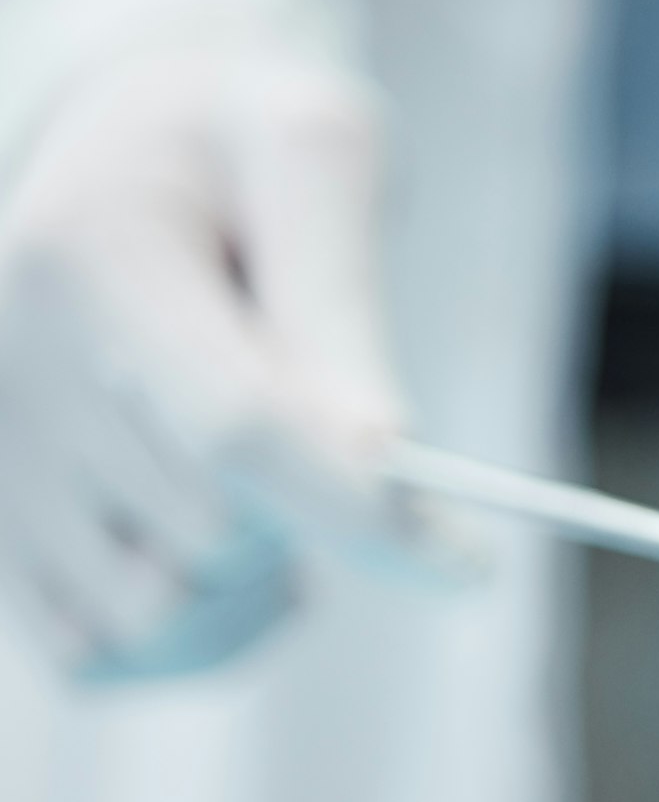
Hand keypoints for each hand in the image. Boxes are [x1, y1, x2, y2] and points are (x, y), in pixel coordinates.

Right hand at [0, 44, 455, 675]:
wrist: (132, 149)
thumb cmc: (246, 144)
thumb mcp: (319, 153)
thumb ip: (342, 300)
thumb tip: (379, 454)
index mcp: (91, 253)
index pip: (237, 429)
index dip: (362, 511)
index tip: (469, 564)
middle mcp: (8, 361)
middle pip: (217, 531)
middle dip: (319, 511)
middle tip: (343, 438)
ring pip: (161, 615)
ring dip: (257, 584)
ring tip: (283, 489)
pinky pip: (106, 657)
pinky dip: (197, 637)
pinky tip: (235, 560)